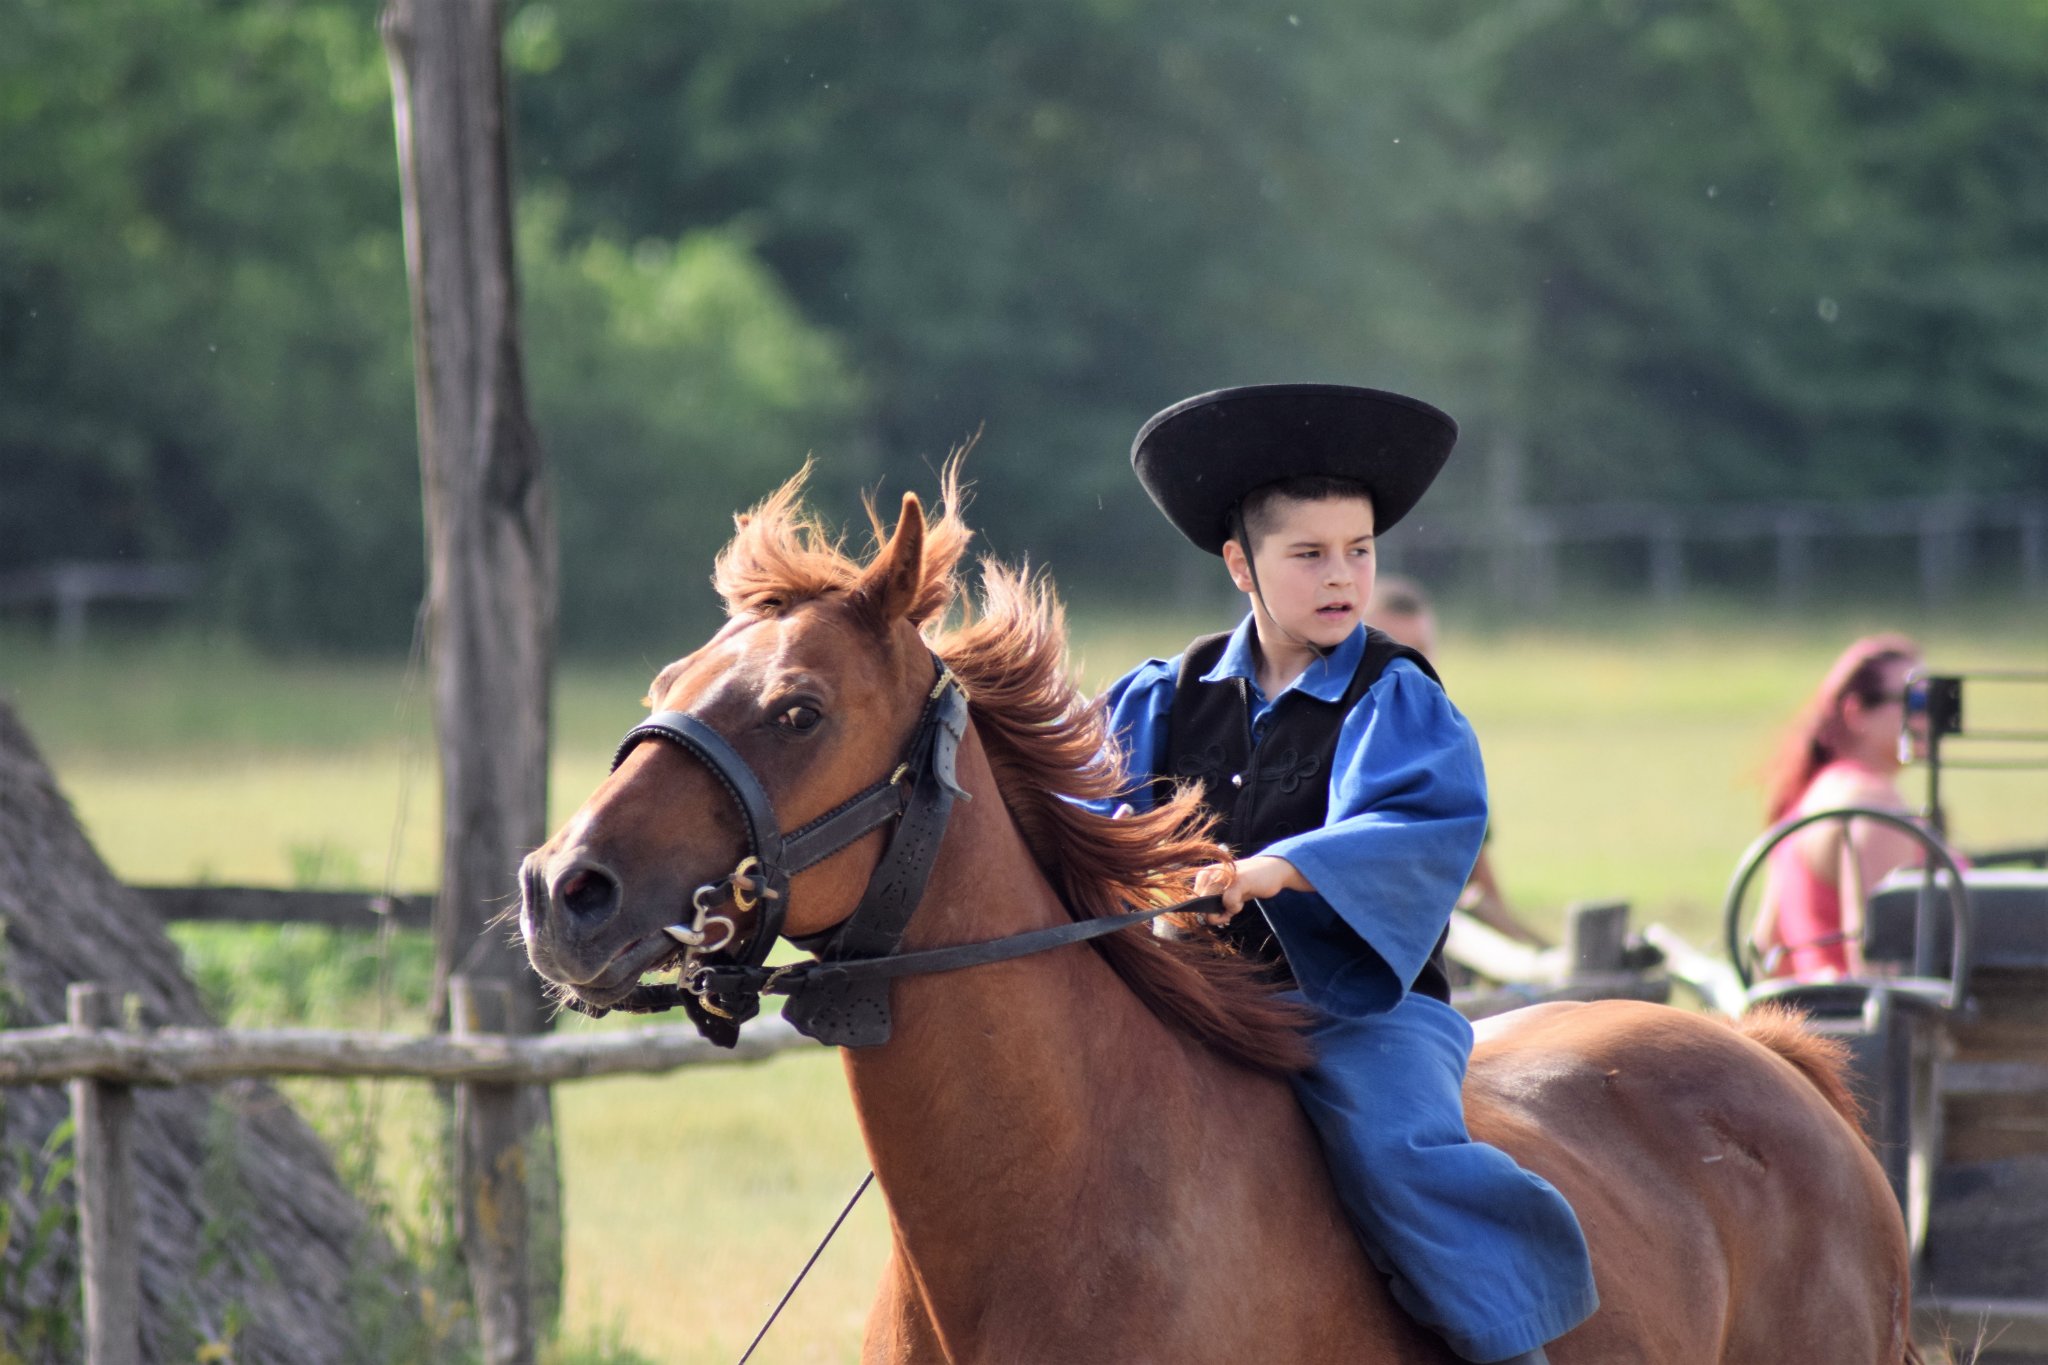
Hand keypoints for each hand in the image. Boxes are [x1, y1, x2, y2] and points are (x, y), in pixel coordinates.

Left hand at [1191, 855, 1308, 924]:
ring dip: (1224, 913)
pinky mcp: (1238, 879)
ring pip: (1210, 905)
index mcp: (1204, 875)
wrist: (1272, 870)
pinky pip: (1228, 902)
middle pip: (1199, 905)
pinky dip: (1234, 908)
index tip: (1218, 911)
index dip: (1204, 912)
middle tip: (1229, 912)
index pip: (1192, 901)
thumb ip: (1211, 903)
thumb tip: (1200, 918)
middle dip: (1213, 915)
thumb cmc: (1247, 884)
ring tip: (1236, 905)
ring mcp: (1224, 875)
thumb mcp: (1225, 894)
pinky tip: (1241, 903)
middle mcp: (1210, 872)